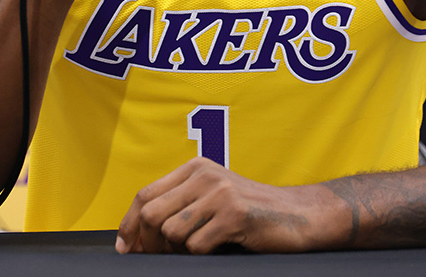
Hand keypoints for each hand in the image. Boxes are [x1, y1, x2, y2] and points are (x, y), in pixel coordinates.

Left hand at [115, 157, 333, 253]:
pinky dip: (201, 255)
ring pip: (172, 232)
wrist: (300, 215)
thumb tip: (137, 236)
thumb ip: (180, 205)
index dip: (129, 223)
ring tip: (199, 250)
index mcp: (194, 168)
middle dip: (150, 243)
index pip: (145, 194)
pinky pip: (197, 245)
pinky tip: (218, 248)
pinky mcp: (235, 214)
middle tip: (160, 257)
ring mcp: (219, 193)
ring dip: (179, 251)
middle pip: (153, 213)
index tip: (125, 247)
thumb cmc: (252, 212)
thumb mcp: (212, 197)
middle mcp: (204, 175)